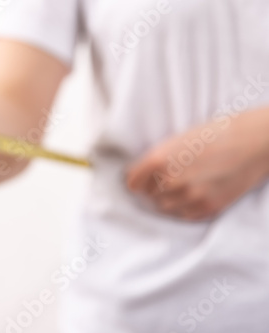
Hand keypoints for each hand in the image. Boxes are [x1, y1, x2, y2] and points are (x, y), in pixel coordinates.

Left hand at [126, 108, 268, 219]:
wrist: (253, 142)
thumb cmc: (215, 134)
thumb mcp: (177, 140)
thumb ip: (155, 159)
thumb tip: (137, 176)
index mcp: (159, 160)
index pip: (132, 183)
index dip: (136, 180)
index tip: (140, 179)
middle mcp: (172, 180)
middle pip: (148, 195)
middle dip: (154, 188)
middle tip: (167, 178)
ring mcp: (191, 196)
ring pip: (164, 207)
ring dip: (168, 199)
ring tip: (182, 185)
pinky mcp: (208, 207)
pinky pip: (184, 215)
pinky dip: (184, 207)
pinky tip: (194, 193)